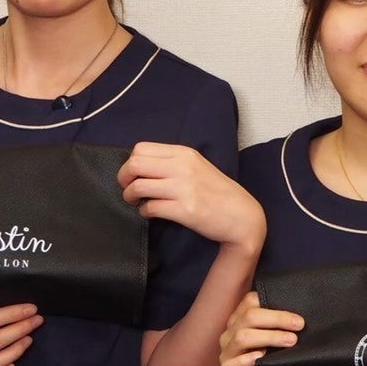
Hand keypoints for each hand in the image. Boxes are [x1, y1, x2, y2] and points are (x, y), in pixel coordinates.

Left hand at [118, 143, 264, 252]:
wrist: (242, 216)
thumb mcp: (196, 167)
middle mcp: (183, 167)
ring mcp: (184, 188)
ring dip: (130, 196)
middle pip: (135, 164)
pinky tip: (151, 213)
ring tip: (137, 202)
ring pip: (138, 186)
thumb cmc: (217, 192)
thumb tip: (139, 166)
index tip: (133, 175)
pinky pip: (150, 208)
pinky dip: (144, 212)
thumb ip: (172, 163)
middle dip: (124, 178)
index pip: (141, 148)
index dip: (130, 162)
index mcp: (184, 153)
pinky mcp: (185, 210)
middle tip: (128, 189)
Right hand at [219, 291, 302, 365]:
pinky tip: (262, 358)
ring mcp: (226, 352)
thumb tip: (302, 318)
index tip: (297, 315)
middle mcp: (230, 333)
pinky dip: (248, 359)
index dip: (273, 304)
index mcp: (240, 321)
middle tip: (299, 326)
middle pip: (249, 316)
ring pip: (242, 337)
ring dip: (269, 337)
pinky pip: (233, 363)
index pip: (250, 301)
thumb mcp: (274, 344)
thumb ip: (279, 329)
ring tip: (290, 341)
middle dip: (276, 319)